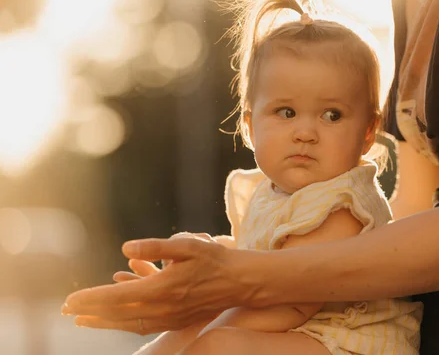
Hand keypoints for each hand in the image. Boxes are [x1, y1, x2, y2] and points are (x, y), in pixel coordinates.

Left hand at [62, 234, 260, 334]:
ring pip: (128, 324)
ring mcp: (170, 317)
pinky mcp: (177, 320)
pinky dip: (126, 320)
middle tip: (67, 311)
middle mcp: (163, 308)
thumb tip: (125, 249)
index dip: (90, 300)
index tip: (68, 301)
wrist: (240, 282)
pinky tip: (120, 310)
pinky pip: (144, 324)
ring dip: (105, 322)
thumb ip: (156, 247)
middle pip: (118, 315)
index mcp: (161, 289)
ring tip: (84, 319)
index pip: (116, 298)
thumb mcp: (187, 245)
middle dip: (90, 314)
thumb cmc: (215, 259)